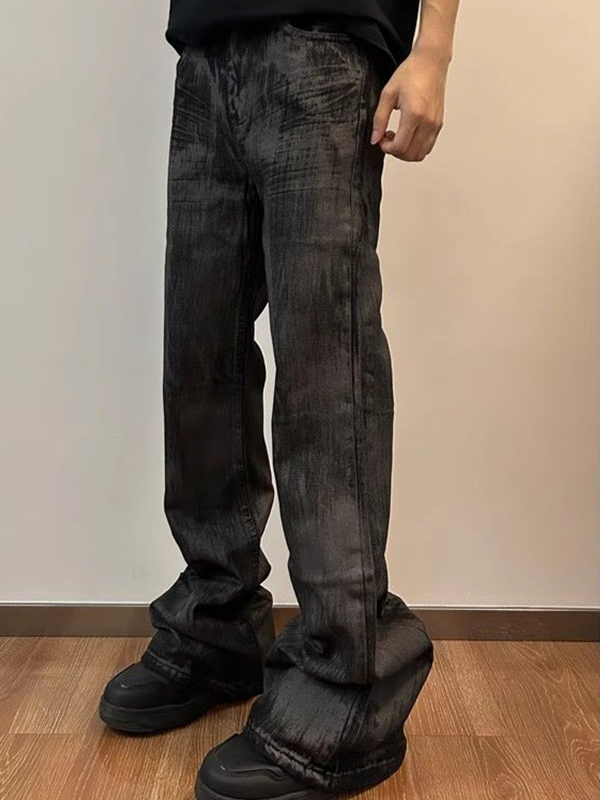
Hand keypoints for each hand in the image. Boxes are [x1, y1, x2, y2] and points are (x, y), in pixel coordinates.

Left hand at [370, 45, 449, 161]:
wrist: (431, 62)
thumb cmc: (411, 73)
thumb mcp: (388, 94)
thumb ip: (379, 119)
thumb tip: (374, 139)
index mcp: (414, 114)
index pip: (399, 147)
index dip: (386, 148)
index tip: (381, 139)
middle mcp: (428, 122)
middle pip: (410, 155)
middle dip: (395, 152)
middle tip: (388, 138)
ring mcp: (435, 124)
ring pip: (420, 155)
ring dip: (406, 152)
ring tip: (398, 137)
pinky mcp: (439, 124)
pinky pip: (427, 147)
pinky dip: (416, 148)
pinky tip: (408, 134)